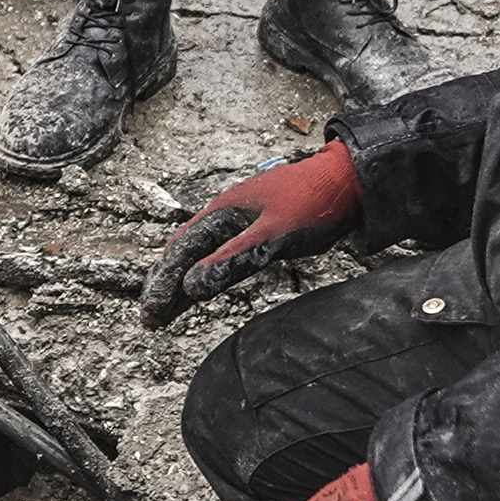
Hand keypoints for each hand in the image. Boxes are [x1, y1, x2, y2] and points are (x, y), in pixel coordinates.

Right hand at [146, 141, 360, 320]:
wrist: (348, 181)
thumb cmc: (313, 203)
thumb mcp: (272, 237)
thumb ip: (232, 261)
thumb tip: (191, 286)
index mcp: (221, 211)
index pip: (180, 252)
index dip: (163, 283)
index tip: (151, 313)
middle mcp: (224, 214)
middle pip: (184, 253)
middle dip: (166, 286)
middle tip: (152, 319)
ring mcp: (239, 219)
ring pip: (200, 253)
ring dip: (183, 282)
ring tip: (167, 312)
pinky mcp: (255, 228)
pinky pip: (219, 253)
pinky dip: (205, 272)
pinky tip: (202, 285)